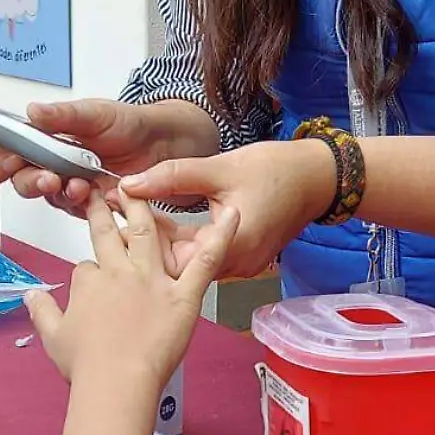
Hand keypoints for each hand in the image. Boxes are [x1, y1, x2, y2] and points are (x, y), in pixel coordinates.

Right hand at [0, 100, 181, 217]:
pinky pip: (75, 210)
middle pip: (21, 180)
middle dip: (28, 181)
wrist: (161, 143)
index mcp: (43, 138)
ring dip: (58, 192)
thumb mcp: (94, 113)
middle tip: (45, 177)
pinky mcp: (88, 203)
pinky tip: (90, 194)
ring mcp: (68, 184)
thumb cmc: (126, 123)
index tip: (3, 164)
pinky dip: (80, 204)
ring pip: (48, 197)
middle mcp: (51, 163)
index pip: (6, 152)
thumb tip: (33, 111)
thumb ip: (63, 115)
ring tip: (75, 184)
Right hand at [25, 195, 237, 387]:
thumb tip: (30, 295)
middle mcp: (120, 273)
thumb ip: (42, 311)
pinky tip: (231, 214)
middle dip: (107, 209)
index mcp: (90, 282)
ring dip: (144, 209)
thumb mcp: (53, 336)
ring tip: (140, 189)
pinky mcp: (183, 295)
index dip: (90, 271)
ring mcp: (153, 281)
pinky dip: (220, 237)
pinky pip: (205, 261)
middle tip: (106, 190)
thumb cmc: (86, 365)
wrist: (114, 383)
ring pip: (149, 234)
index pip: (87, 265)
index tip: (92, 280)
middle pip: (112, 232)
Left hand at [117, 140, 334, 280]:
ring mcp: (240, 265)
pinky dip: (183, 241)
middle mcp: (236, 266)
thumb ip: (171, 177)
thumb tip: (130, 184)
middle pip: (177, 266)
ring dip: (163, 241)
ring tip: (131, 216)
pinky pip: (203, 257)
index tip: (116, 212)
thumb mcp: (219, 168)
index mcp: (231, 248)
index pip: (172, 260)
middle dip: (146, 240)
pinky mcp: (241, 258)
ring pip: (189, 262)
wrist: (317, 177)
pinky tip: (161, 223)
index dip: (140, 238)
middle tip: (117, 214)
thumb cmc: (276, 170)